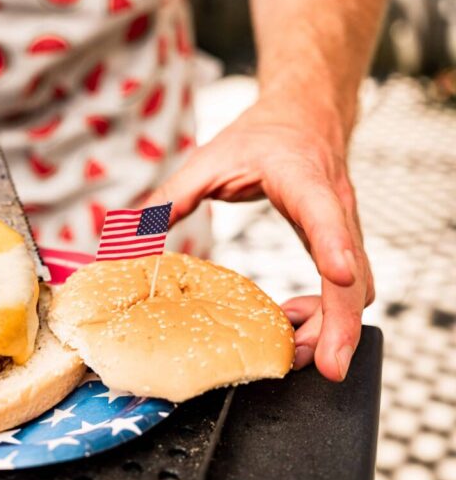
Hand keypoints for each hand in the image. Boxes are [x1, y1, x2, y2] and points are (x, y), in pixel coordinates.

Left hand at [145, 98, 373, 380]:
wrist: (305, 113)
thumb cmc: (259, 134)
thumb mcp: (208, 159)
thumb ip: (169, 199)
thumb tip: (121, 238)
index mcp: (301, 178)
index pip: (324, 213)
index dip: (334, 245)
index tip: (336, 276)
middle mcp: (334, 206)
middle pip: (353, 273)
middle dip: (343, 324)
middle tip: (325, 367)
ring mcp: (344, 228)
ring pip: (357, 288)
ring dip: (334, 326)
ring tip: (293, 353)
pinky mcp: (342, 242)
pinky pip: (347, 287)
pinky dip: (327, 314)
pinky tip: (293, 324)